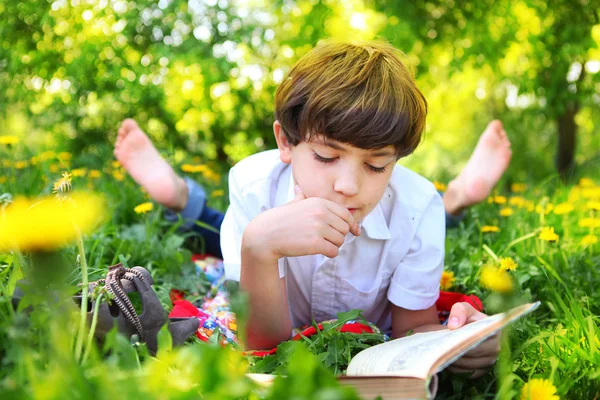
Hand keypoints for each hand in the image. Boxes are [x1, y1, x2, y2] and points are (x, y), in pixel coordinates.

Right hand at [243, 186, 360, 259]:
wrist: (266, 235)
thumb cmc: (279, 220)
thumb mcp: (293, 204)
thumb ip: (302, 197)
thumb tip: (300, 189)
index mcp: (319, 202)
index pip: (345, 214)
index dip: (352, 224)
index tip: (354, 231)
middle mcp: (321, 213)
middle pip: (344, 228)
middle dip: (338, 236)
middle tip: (327, 239)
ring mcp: (318, 228)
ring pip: (340, 240)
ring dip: (333, 245)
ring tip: (320, 245)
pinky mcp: (315, 243)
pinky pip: (333, 251)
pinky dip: (329, 253)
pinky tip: (320, 251)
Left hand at [446, 302, 499, 377]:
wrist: (464, 330)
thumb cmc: (466, 317)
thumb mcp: (462, 309)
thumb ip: (459, 311)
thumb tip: (454, 325)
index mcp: (495, 331)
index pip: (480, 338)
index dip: (466, 339)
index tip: (452, 336)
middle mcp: (496, 348)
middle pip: (474, 353)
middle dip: (457, 350)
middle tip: (443, 346)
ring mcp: (490, 362)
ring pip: (470, 365)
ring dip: (455, 360)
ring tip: (443, 353)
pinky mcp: (482, 371)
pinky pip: (468, 374)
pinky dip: (456, 369)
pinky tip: (447, 360)